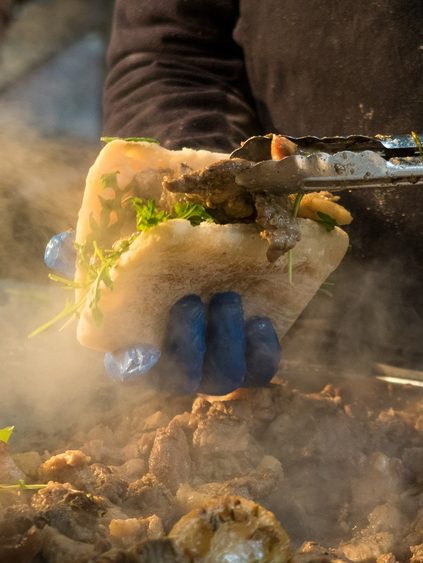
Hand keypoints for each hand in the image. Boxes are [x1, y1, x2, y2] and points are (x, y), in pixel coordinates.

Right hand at [43, 232, 281, 393]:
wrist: (226, 268)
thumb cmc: (172, 265)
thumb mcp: (136, 254)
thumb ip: (100, 256)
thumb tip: (59, 247)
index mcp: (147, 345)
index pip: (129, 371)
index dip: (133, 366)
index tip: (142, 345)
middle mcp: (181, 366)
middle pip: (181, 382)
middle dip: (187, 342)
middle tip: (191, 298)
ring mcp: (218, 367)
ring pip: (224, 380)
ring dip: (225, 340)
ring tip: (228, 298)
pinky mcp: (252, 360)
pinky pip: (261, 373)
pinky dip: (261, 350)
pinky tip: (259, 319)